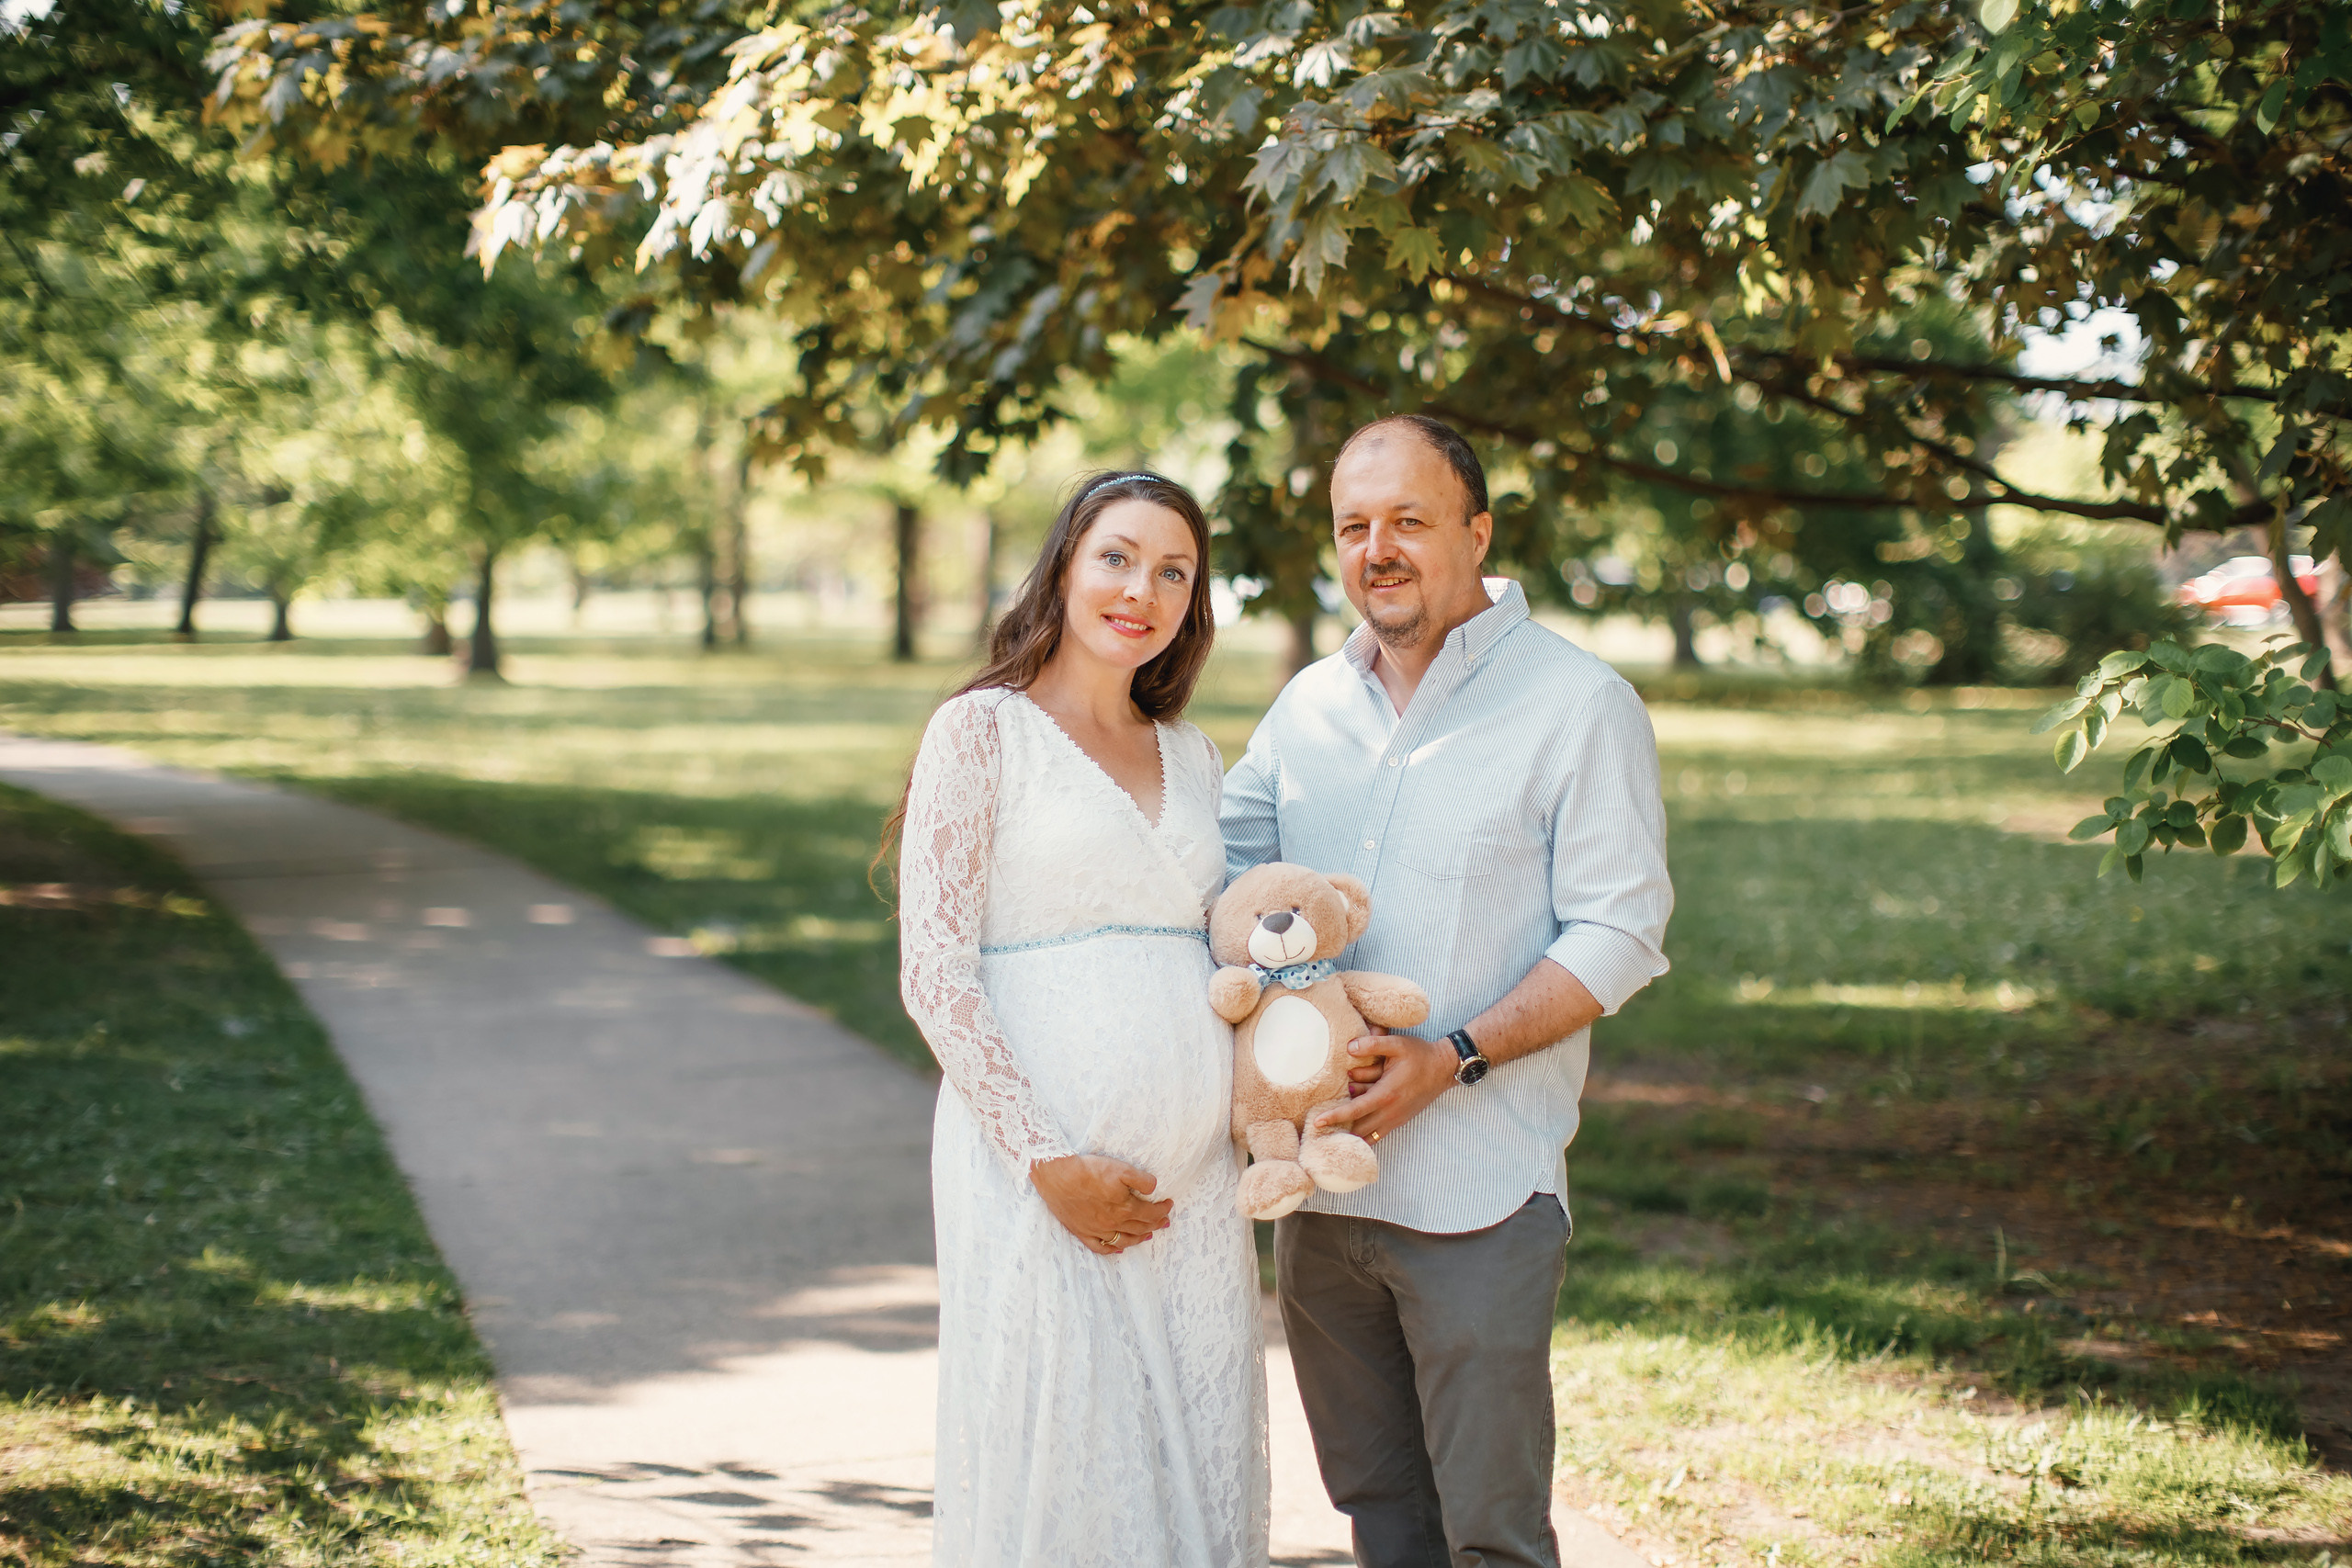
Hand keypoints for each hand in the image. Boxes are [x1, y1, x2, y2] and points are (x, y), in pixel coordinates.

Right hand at [1031, 1155, 1172, 1255]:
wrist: (1057, 1176)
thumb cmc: (1088, 1170)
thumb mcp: (1120, 1168)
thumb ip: (1141, 1180)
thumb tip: (1154, 1189)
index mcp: (1125, 1208)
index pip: (1151, 1213)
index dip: (1163, 1210)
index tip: (1169, 1204)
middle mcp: (1113, 1223)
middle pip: (1140, 1228)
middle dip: (1155, 1224)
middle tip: (1165, 1222)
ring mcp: (1097, 1230)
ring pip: (1124, 1239)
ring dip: (1139, 1238)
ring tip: (1148, 1235)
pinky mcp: (1082, 1231)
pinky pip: (1100, 1247)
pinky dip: (1111, 1249)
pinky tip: (1118, 1248)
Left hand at [1316, 1032, 1454, 1143]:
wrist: (1443, 1068)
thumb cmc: (1420, 1055)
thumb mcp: (1397, 1044)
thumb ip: (1372, 1045)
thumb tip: (1349, 1048)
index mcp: (1387, 1093)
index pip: (1355, 1110)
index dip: (1335, 1116)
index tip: (1317, 1122)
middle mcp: (1391, 1111)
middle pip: (1358, 1128)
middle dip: (1339, 1129)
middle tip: (1318, 1130)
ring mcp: (1396, 1119)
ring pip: (1368, 1135)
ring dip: (1351, 1134)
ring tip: (1331, 1134)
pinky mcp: (1400, 1120)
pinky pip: (1378, 1135)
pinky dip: (1364, 1137)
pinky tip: (1351, 1136)